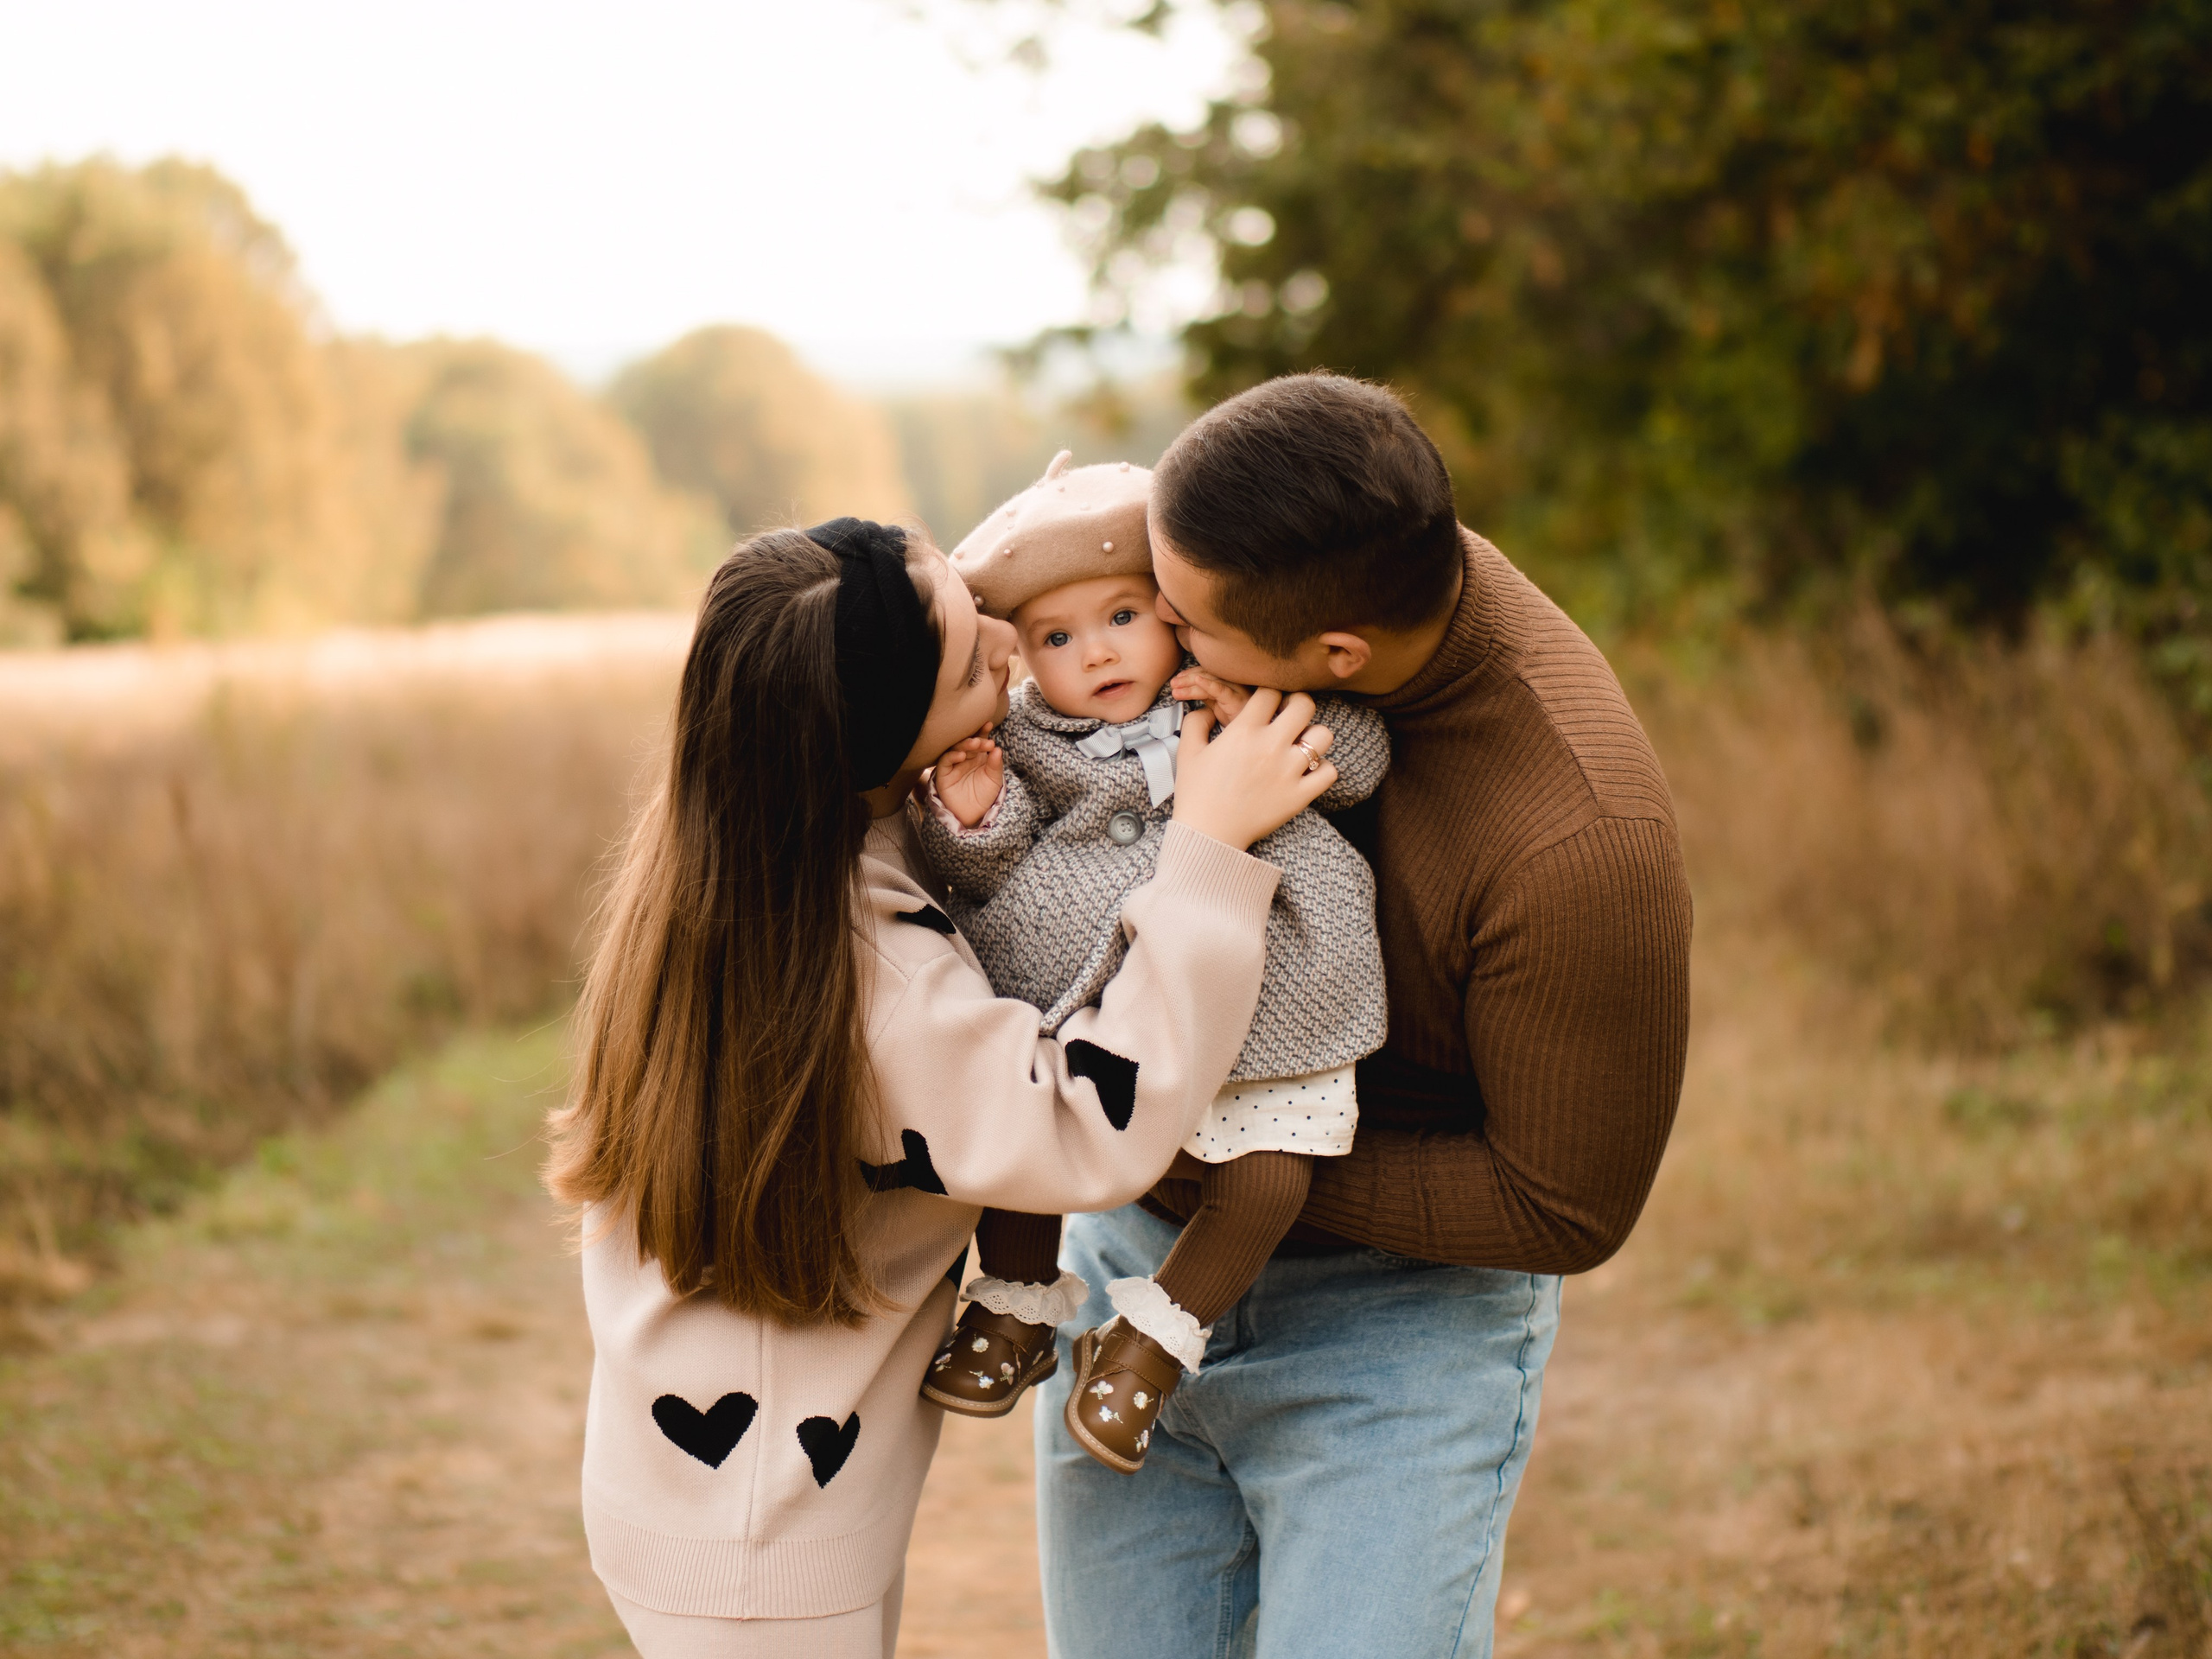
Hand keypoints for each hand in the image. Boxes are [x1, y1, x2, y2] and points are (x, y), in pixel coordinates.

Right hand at [931, 734, 1002, 827]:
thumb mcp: (994, 780)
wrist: (974, 815)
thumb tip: (997, 749)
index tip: (988, 724)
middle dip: (976, 739)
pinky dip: (952, 756)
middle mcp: (964, 758)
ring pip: (955, 749)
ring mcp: (953, 765)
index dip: (982, 731)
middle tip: (985, 741)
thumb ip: (995, 765)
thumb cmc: (984, 796)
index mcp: (978, 757)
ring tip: (975, 744)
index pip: (979, 740)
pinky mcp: (943, 774)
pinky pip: (945, 762)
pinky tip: (962, 756)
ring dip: (964, 745)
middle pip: (967, 743)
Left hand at [1170, 666, 1251, 725]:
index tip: (1176, 680)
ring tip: (1176, 690)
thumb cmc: (1238, 720)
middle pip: (1208, 673)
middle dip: (1187, 678)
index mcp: (1228, 682)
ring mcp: (1238, 690)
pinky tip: (1197, 681)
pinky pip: (1222, 690)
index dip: (1190, 674)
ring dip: (1191, 684)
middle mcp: (1234, 682)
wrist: (1252, 736)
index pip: (1207, 671)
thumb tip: (1190, 689)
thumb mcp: (1218, 706)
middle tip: (1173, 684)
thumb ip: (1207, 696)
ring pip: (1211, 680)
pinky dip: (1208, 684)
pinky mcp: (1239, 700)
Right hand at [1171, 688, 1335, 850]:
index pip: (1270, 692)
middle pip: (1304, 705)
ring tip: (1302, 744)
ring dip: (1314, 736)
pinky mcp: (1300, 795)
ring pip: (1323, 736)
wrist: (1208, 835)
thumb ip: (1196, 722)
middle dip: (1298, 704)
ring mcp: (1288, 771)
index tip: (1268, 705)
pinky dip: (1322, 770)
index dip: (1270, 694)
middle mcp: (1270, 746)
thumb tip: (1209, 710)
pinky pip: (1328, 772)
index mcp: (1243, 731)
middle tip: (1291, 715)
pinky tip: (1308, 772)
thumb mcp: (1187, 751)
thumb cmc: (1196, 793)